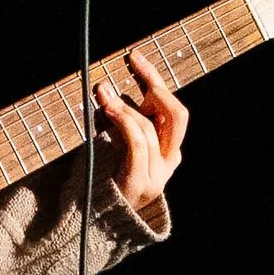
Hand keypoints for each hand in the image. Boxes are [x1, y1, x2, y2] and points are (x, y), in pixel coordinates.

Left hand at [94, 45, 187, 215]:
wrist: (97, 218)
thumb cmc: (106, 176)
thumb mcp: (117, 141)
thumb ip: (120, 119)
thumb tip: (107, 88)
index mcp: (168, 147)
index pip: (172, 107)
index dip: (155, 78)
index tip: (133, 56)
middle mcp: (169, 159)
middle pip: (176, 114)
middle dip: (154, 83)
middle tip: (130, 65)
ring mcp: (157, 173)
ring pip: (149, 127)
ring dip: (124, 104)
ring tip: (103, 93)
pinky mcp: (140, 182)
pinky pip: (138, 144)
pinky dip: (123, 122)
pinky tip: (107, 110)